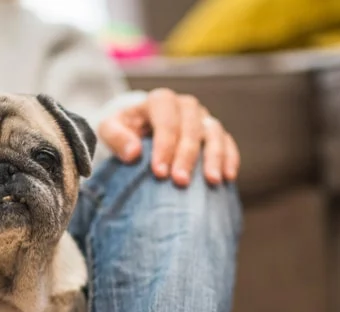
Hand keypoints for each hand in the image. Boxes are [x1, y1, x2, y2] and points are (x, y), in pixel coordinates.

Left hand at [99, 88, 239, 187]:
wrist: (139, 131)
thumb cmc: (124, 131)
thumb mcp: (110, 130)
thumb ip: (116, 137)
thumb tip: (134, 153)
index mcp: (160, 101)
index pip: (166, 120)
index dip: (164, 146)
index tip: (159, 172)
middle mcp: (185, 106)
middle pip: (191, 127)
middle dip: (187, 156)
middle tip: (180, 182)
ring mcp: (202, 118)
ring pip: (214, 132)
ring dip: (214, 157)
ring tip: (212, 181)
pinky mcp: (213, 132)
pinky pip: (227, 142)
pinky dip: (230, 158)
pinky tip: (228, 177)